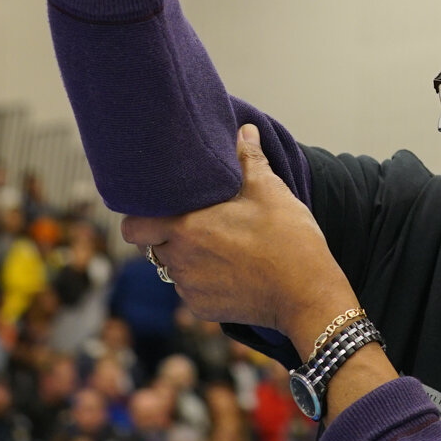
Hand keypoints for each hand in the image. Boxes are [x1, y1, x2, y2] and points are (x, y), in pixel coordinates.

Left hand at [121, 127, 354, 351]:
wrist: (307, 293)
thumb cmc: (287, 238)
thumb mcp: (269, 190)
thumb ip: (249, 158)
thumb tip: (244, 130)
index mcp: (186, 227)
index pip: (133, 226)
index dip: (141, 215)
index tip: (161, 207)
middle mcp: (179, 261)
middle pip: (153, 246)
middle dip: (166, 234)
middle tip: (195, 222)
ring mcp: (190, 289)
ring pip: (173, 268)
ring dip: (186, 256)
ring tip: (219, 244)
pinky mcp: (203, 310)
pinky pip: (190, 290)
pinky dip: (203, 279)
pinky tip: (230, 268)